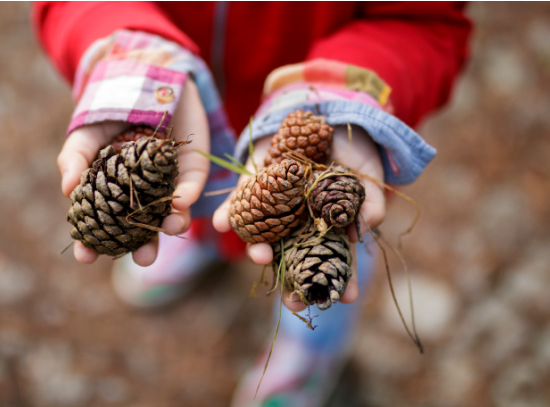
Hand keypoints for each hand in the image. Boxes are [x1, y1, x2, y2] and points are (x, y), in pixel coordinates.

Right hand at [57, 78, 209, 264]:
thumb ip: (75, 159)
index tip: (85, 257)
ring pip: (172, 212)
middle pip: (142, 229)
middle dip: (144, 247)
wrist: (146, 77)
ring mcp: (168, 183)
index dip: (92, 242)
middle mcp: (142, 194)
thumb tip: (67, 190)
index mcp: (113, 193)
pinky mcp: (192, 167)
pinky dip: (187, 194)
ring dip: (173, 224)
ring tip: (171, 229)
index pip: (102, 225)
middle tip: (143, 259)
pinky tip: (181, 202)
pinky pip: (192, 184)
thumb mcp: (86, 133)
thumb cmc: (110, 110)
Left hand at [212, 125, 385, 310]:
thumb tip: (363, 230)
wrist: (329, 118)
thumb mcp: (368, 176)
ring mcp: (276, 208)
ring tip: (260, 257)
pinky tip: (221, 223)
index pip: (333, 261)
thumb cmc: (354, 154)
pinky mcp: (255, 186)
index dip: (340, 281)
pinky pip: (239, 203)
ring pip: (264, 236)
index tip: (344, 299)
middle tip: (295, 303)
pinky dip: (229, 213)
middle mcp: (299, 224)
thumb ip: (369, 203)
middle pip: (294, 259)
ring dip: (258, 249)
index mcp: (327, 228)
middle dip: (293, 282)